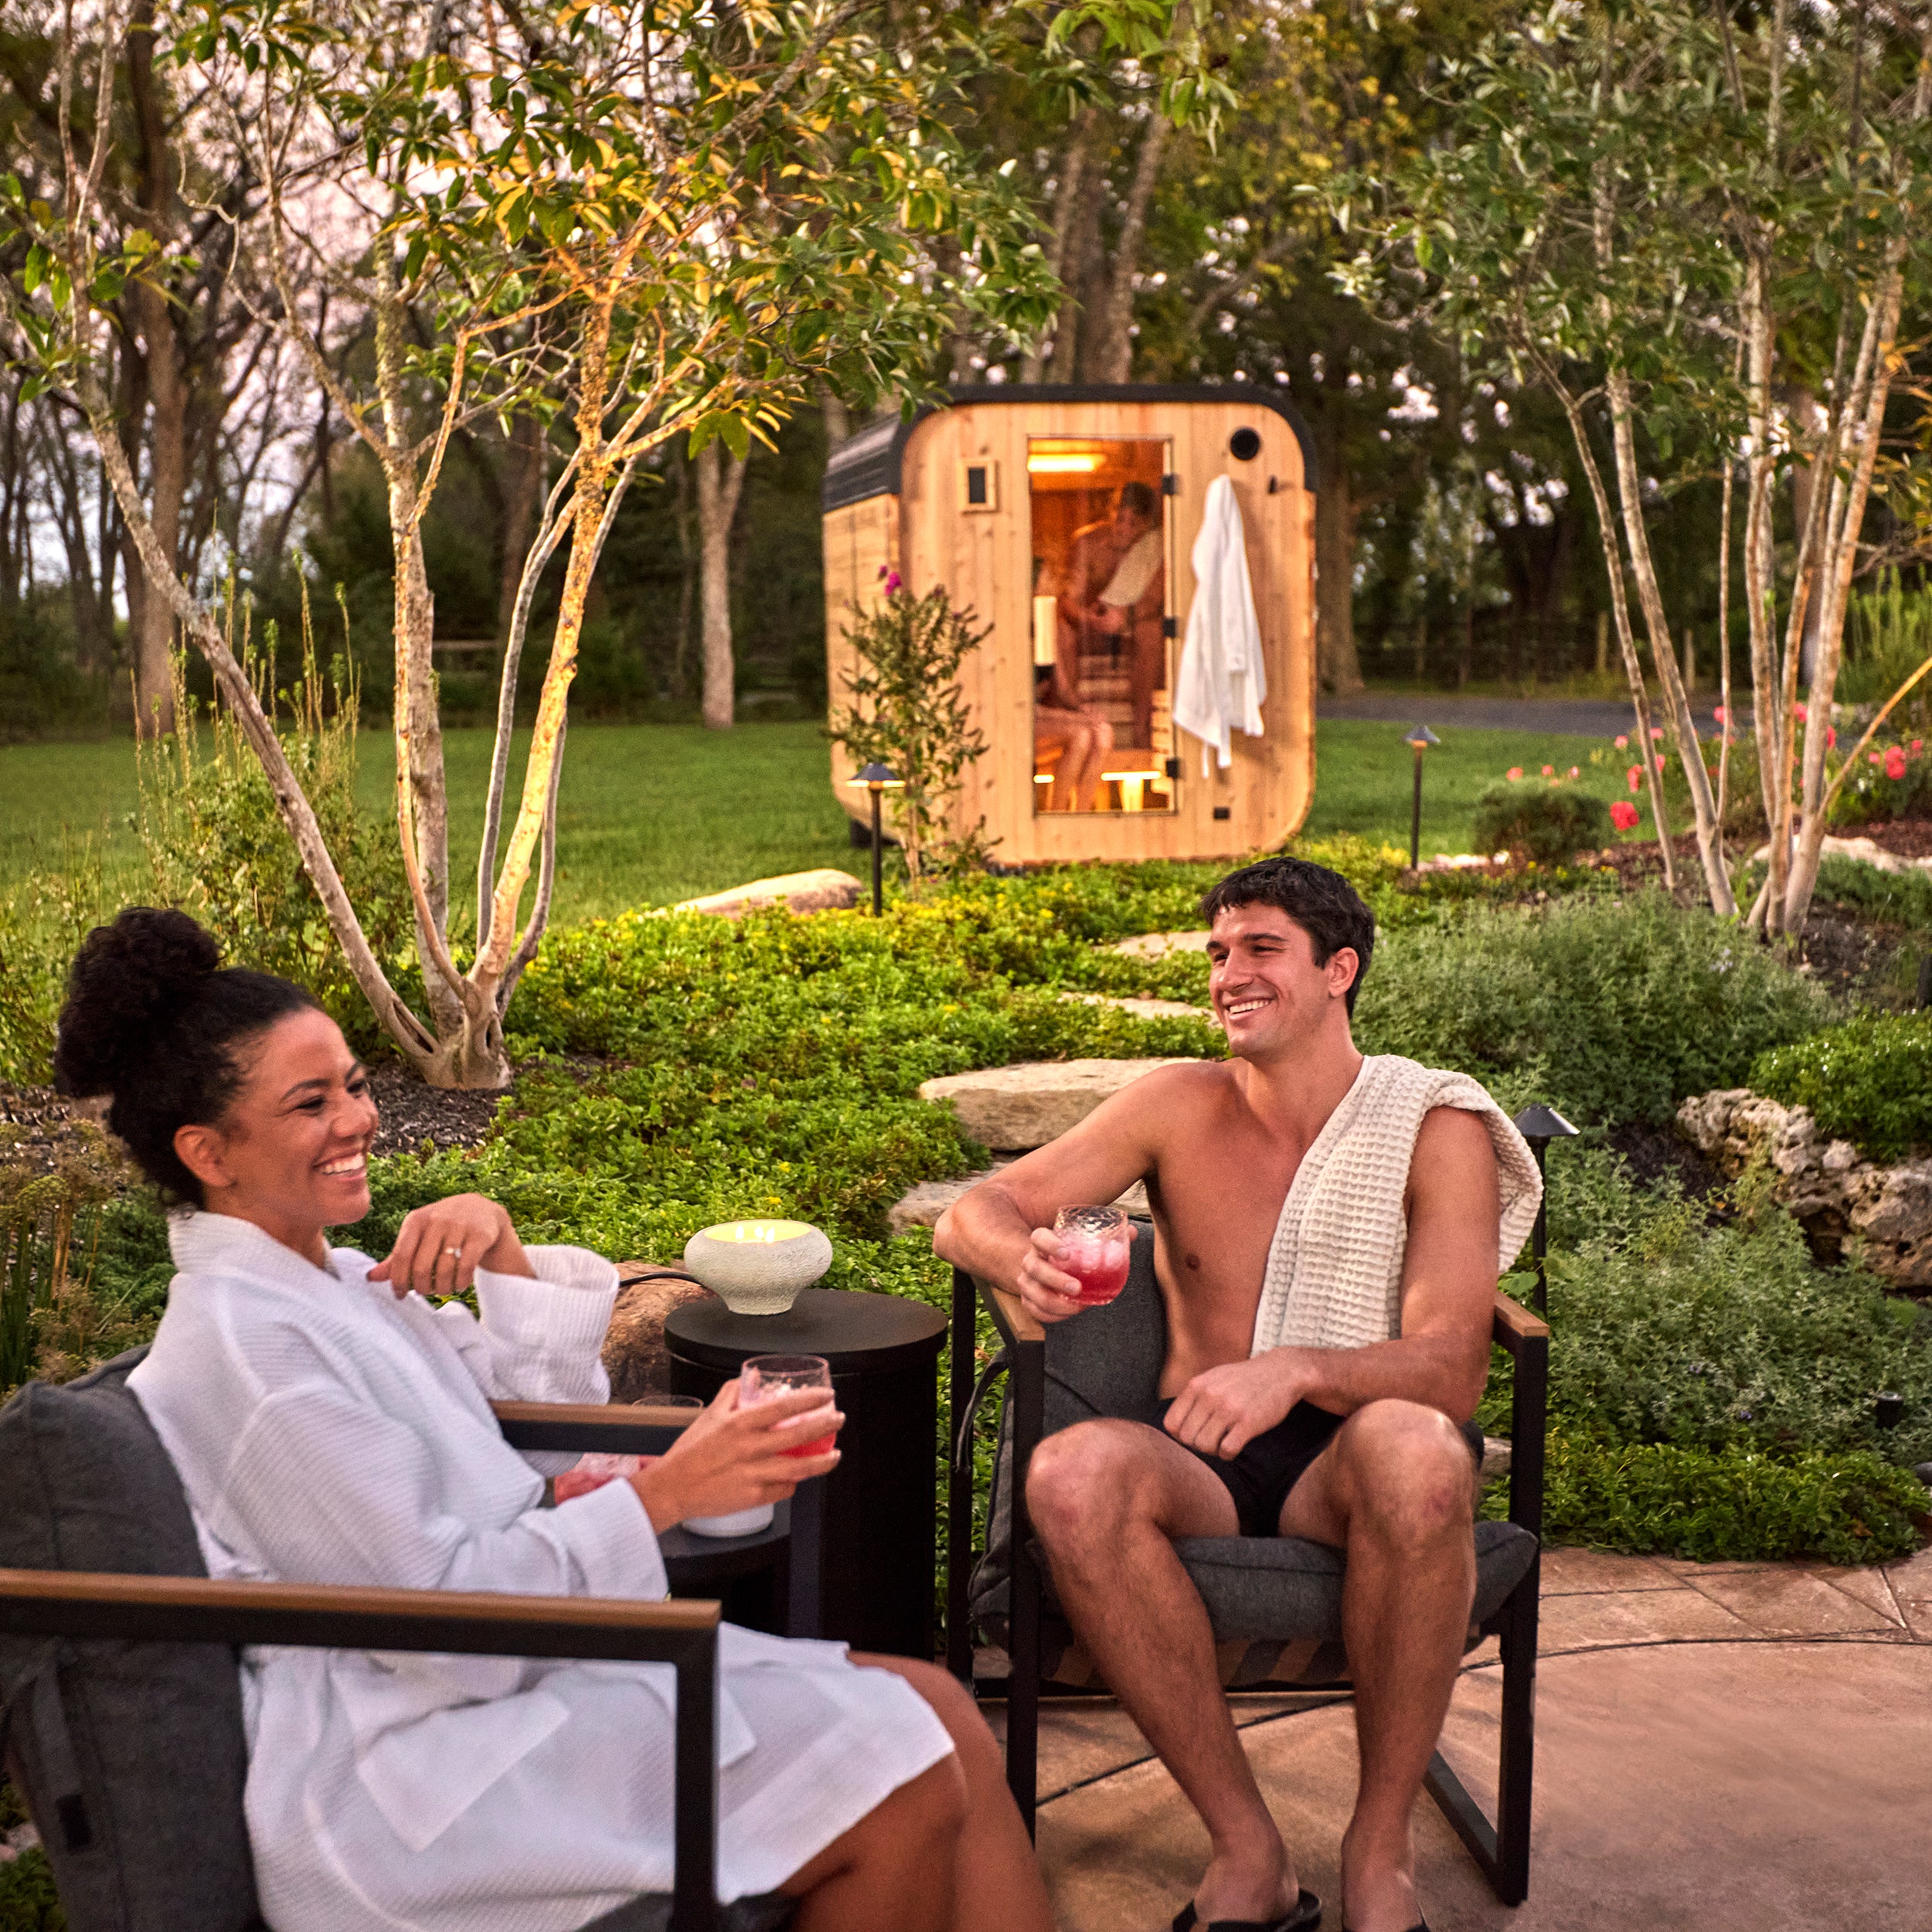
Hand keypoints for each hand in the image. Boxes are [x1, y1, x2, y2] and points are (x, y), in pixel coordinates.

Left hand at [368, 1194, 530, 1298]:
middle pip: (422, 1266)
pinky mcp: (479, 1235)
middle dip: (422, 1287)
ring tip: (443, 1289)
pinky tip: (460, 1284)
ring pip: (445, 1269)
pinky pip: (466, 1267)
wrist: (480, 1209)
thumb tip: (370, 1277)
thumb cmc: (441, 1227)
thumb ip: (397, 1257)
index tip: (400, 1295)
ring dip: (442, 1288)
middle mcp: (436, 1220)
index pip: (401, 1255)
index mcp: (416, 1220)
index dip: (398, 1280)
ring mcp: (459, 1226)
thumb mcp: (418, 1236)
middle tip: (425, 1292)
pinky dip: (461, 1282)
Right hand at [632, 1382, 841, 1532]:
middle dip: (825, 1426)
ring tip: (835, 1455)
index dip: (810, 1400)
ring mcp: (752, 1474)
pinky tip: (799, 1478)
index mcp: (739, 1424)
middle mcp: (749, 1448)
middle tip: (839, 1420)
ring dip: (822, 1462)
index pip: (783, 1407)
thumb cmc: (689, 1452)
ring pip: (798, 1468)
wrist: (671, 1488)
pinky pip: (783, 1490)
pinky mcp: (752, 1497)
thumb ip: (731, 1395)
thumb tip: (751, 1379)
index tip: (827, 1397)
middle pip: (798, 1435)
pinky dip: (794, 1484)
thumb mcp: (709, 1416)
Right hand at [1013, 1222, 1134, 1326]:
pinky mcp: (1027, 1298)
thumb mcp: (1085, 1243)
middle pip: (1034, 1267)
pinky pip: (1033, 1309)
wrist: (1052, 1267)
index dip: (1049, 1244)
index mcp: (1042, 1241)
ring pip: (1030, 1292)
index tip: (1067, 1254)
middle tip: (1077, 1287)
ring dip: (1052, 1301)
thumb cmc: (1072, 1253)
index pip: (1038, 1237)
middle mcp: (1030, 1259)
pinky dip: (1050, 1315)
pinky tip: (1069, 1313)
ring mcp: (1026, 1280)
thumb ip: (1108, 1236)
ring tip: (1077, 1306)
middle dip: (1054, 1279)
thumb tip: (1132, 1232)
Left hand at [1163, 1355, 1301, 1459]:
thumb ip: (1193, 1396)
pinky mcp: (1248, 1422)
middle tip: (1212, 1439)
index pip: (1171, 1424)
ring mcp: (1229, 1409)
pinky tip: (1235, 1445)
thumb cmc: (1244, 1379)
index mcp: (1197, 1385)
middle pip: (1187, 1439)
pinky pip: (1227, 1450)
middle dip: (1198, 1444)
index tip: (1194, 1434)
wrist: (1280, 1372)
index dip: (1180, 1435)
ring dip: (1214, 1450)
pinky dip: (1228, 1454)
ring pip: (1205, 1446)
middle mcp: (1210, 1396)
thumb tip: (1172, 1426)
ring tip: (1223, 1441)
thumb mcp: (1213, 1377)